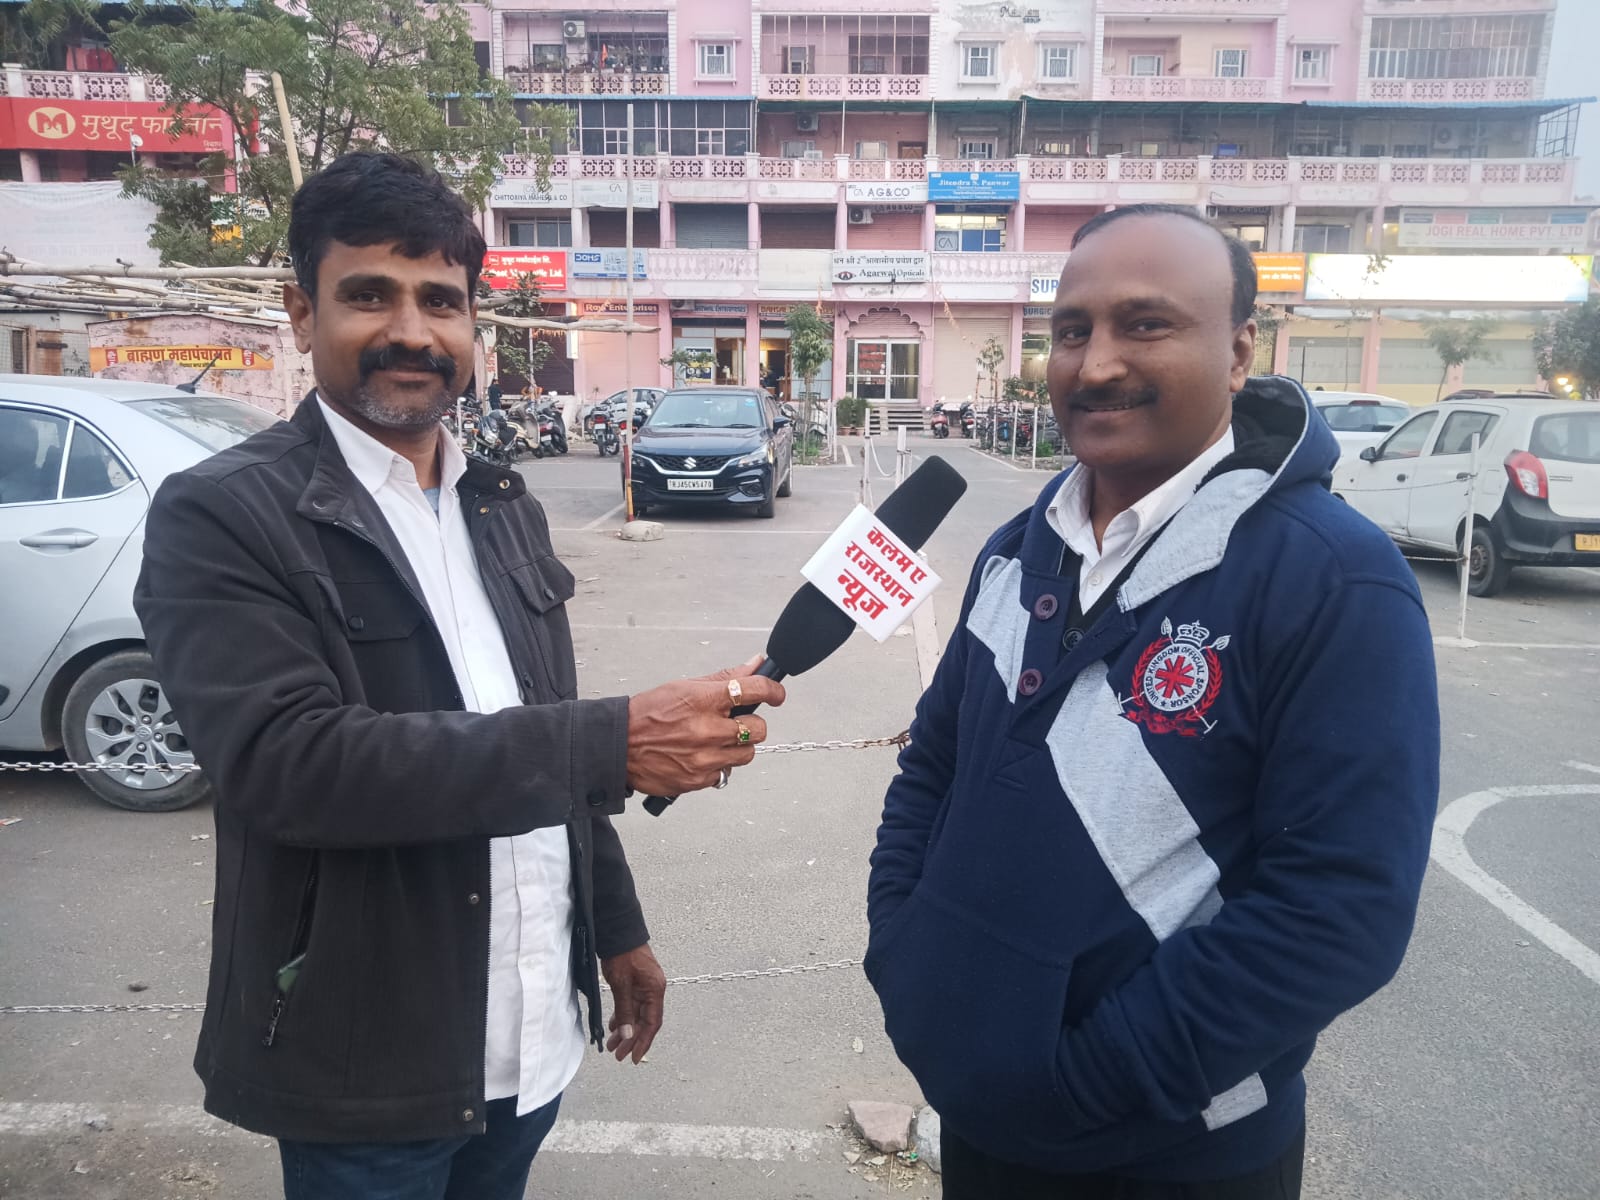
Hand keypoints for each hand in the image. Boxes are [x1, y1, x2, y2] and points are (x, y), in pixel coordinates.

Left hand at [601, 943, 665, 1063]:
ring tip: (613, 1045)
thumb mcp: (622, 984)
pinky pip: (631, 1005)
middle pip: (644, 1021)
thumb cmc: (622, 955)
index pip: (652, 1023)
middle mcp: (653, 990)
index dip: (643, 1042)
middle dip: (632, 1040)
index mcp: (655, 990)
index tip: (634, 1057)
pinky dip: (623, 1017)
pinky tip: (614, 1026)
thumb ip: (626, 1010)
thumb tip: (628, 1035)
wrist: (619, 932)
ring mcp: (645, 987)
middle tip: (618, 1055)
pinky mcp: (636, 983)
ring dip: (626, 1030)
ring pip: (637, 1015)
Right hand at [625, 656, 785, 796]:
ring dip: (738, 746)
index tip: (776, 694)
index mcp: (704, 700)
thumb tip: (755, 664)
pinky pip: (726, 773)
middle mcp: (707, 729)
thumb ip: (724, 678)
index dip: (773, 690)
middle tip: (736, 722)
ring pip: (747, 753)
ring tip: (716, 740)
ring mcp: (705, 757)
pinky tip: (701, 756)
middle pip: (759, 728)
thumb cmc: (648, 714)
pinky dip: (718, 765)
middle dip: (752, 724)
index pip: (754, 690)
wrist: (618, 746)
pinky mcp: (699, 779)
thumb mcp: (684, 686)